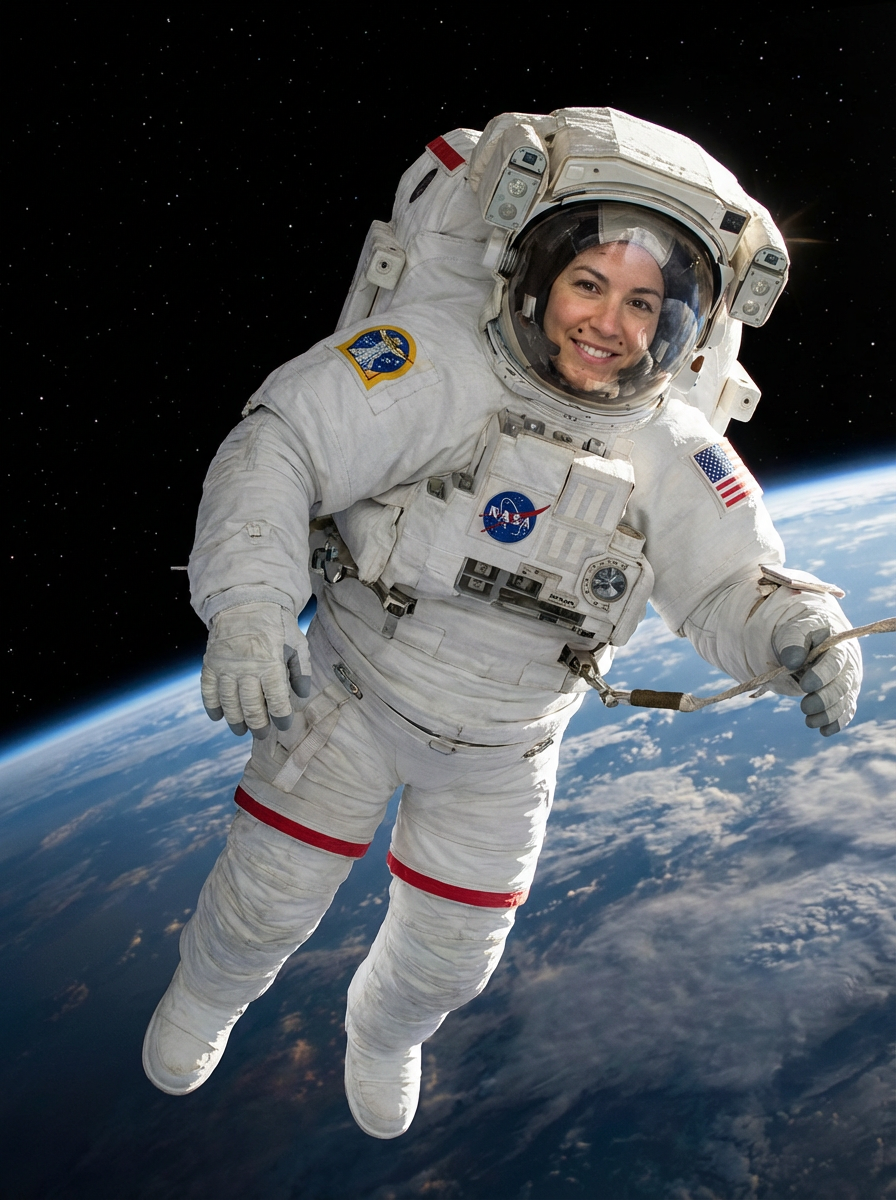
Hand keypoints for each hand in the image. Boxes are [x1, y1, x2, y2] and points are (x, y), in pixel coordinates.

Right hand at [200, 602, 311, 737]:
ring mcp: (226, 667)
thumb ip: (301, 670)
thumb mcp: (297, 642)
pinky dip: (212, 706)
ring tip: (241, 730)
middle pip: (251, 706)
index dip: (281, 717)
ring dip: (235, 720)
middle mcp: (247, 668)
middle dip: (258, 724)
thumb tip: (301, 695)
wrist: (246, 601)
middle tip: (262, 734)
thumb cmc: (276, 624)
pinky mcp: (211, 663)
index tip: (284, 724)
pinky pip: (208, 691)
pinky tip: (218, 717)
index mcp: (271, 664)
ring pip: (229, 703)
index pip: (276, 700)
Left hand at [773, 605, 862, 736]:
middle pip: (842, 686)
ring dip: (829, 715)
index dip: (822, 675)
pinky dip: (837, 722)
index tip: (805, 686)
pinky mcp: (845, 694)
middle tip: (804, 708)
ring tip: (809, 722)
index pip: (835, 662)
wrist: (813, 635)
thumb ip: (793, 642)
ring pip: (845, 701)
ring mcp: (849, 680)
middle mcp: (849, 665)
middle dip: (824, 699)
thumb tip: (792, 662)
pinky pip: (846, 710)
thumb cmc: (803, 632)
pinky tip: (824, 731)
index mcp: (838, 645)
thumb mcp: (795, 630)